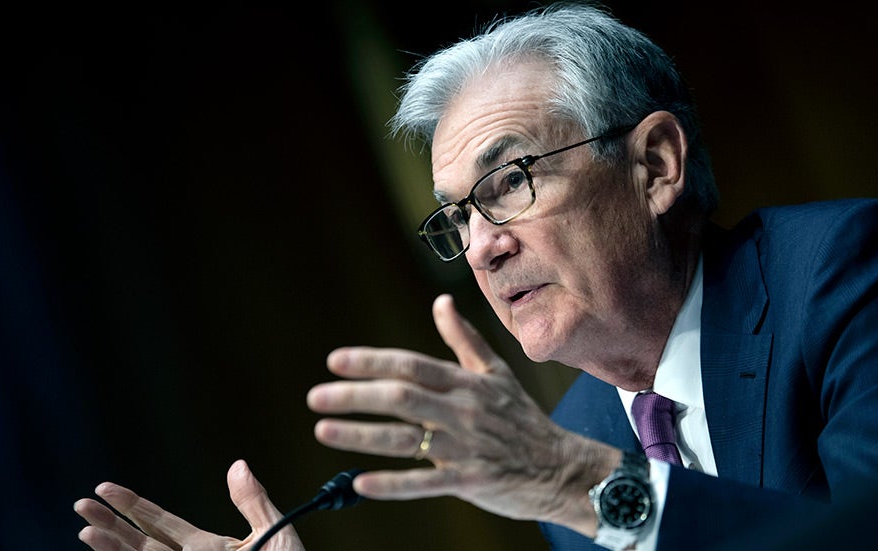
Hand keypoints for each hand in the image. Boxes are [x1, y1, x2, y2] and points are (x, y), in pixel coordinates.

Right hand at [74, 459, 304, 550]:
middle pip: (141, 544)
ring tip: (86, 532)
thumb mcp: (276, 534)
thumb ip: (253, 503)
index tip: (105, 488)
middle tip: (82, 503)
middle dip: (111, 525)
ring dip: (112, 550)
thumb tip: (237, 465)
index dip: (134, 506)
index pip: (162, 524)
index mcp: (209, 548)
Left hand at [307, 294, 619, 535]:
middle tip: (316, 396)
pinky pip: (425, 484)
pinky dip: (393, 484)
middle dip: (355, 395)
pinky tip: (361, 483)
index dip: (372, 362)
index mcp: (466, 383)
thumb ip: (463, 339)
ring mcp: (466, 447)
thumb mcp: (496, 372)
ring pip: (407, 440)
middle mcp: (463, 411)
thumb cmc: (522, 418)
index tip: (336, 361)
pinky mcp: (470, 481)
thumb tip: (440, 301)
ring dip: (362, 435)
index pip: (412, 365)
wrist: (560, 466)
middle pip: (402, 398)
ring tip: (323, 430)